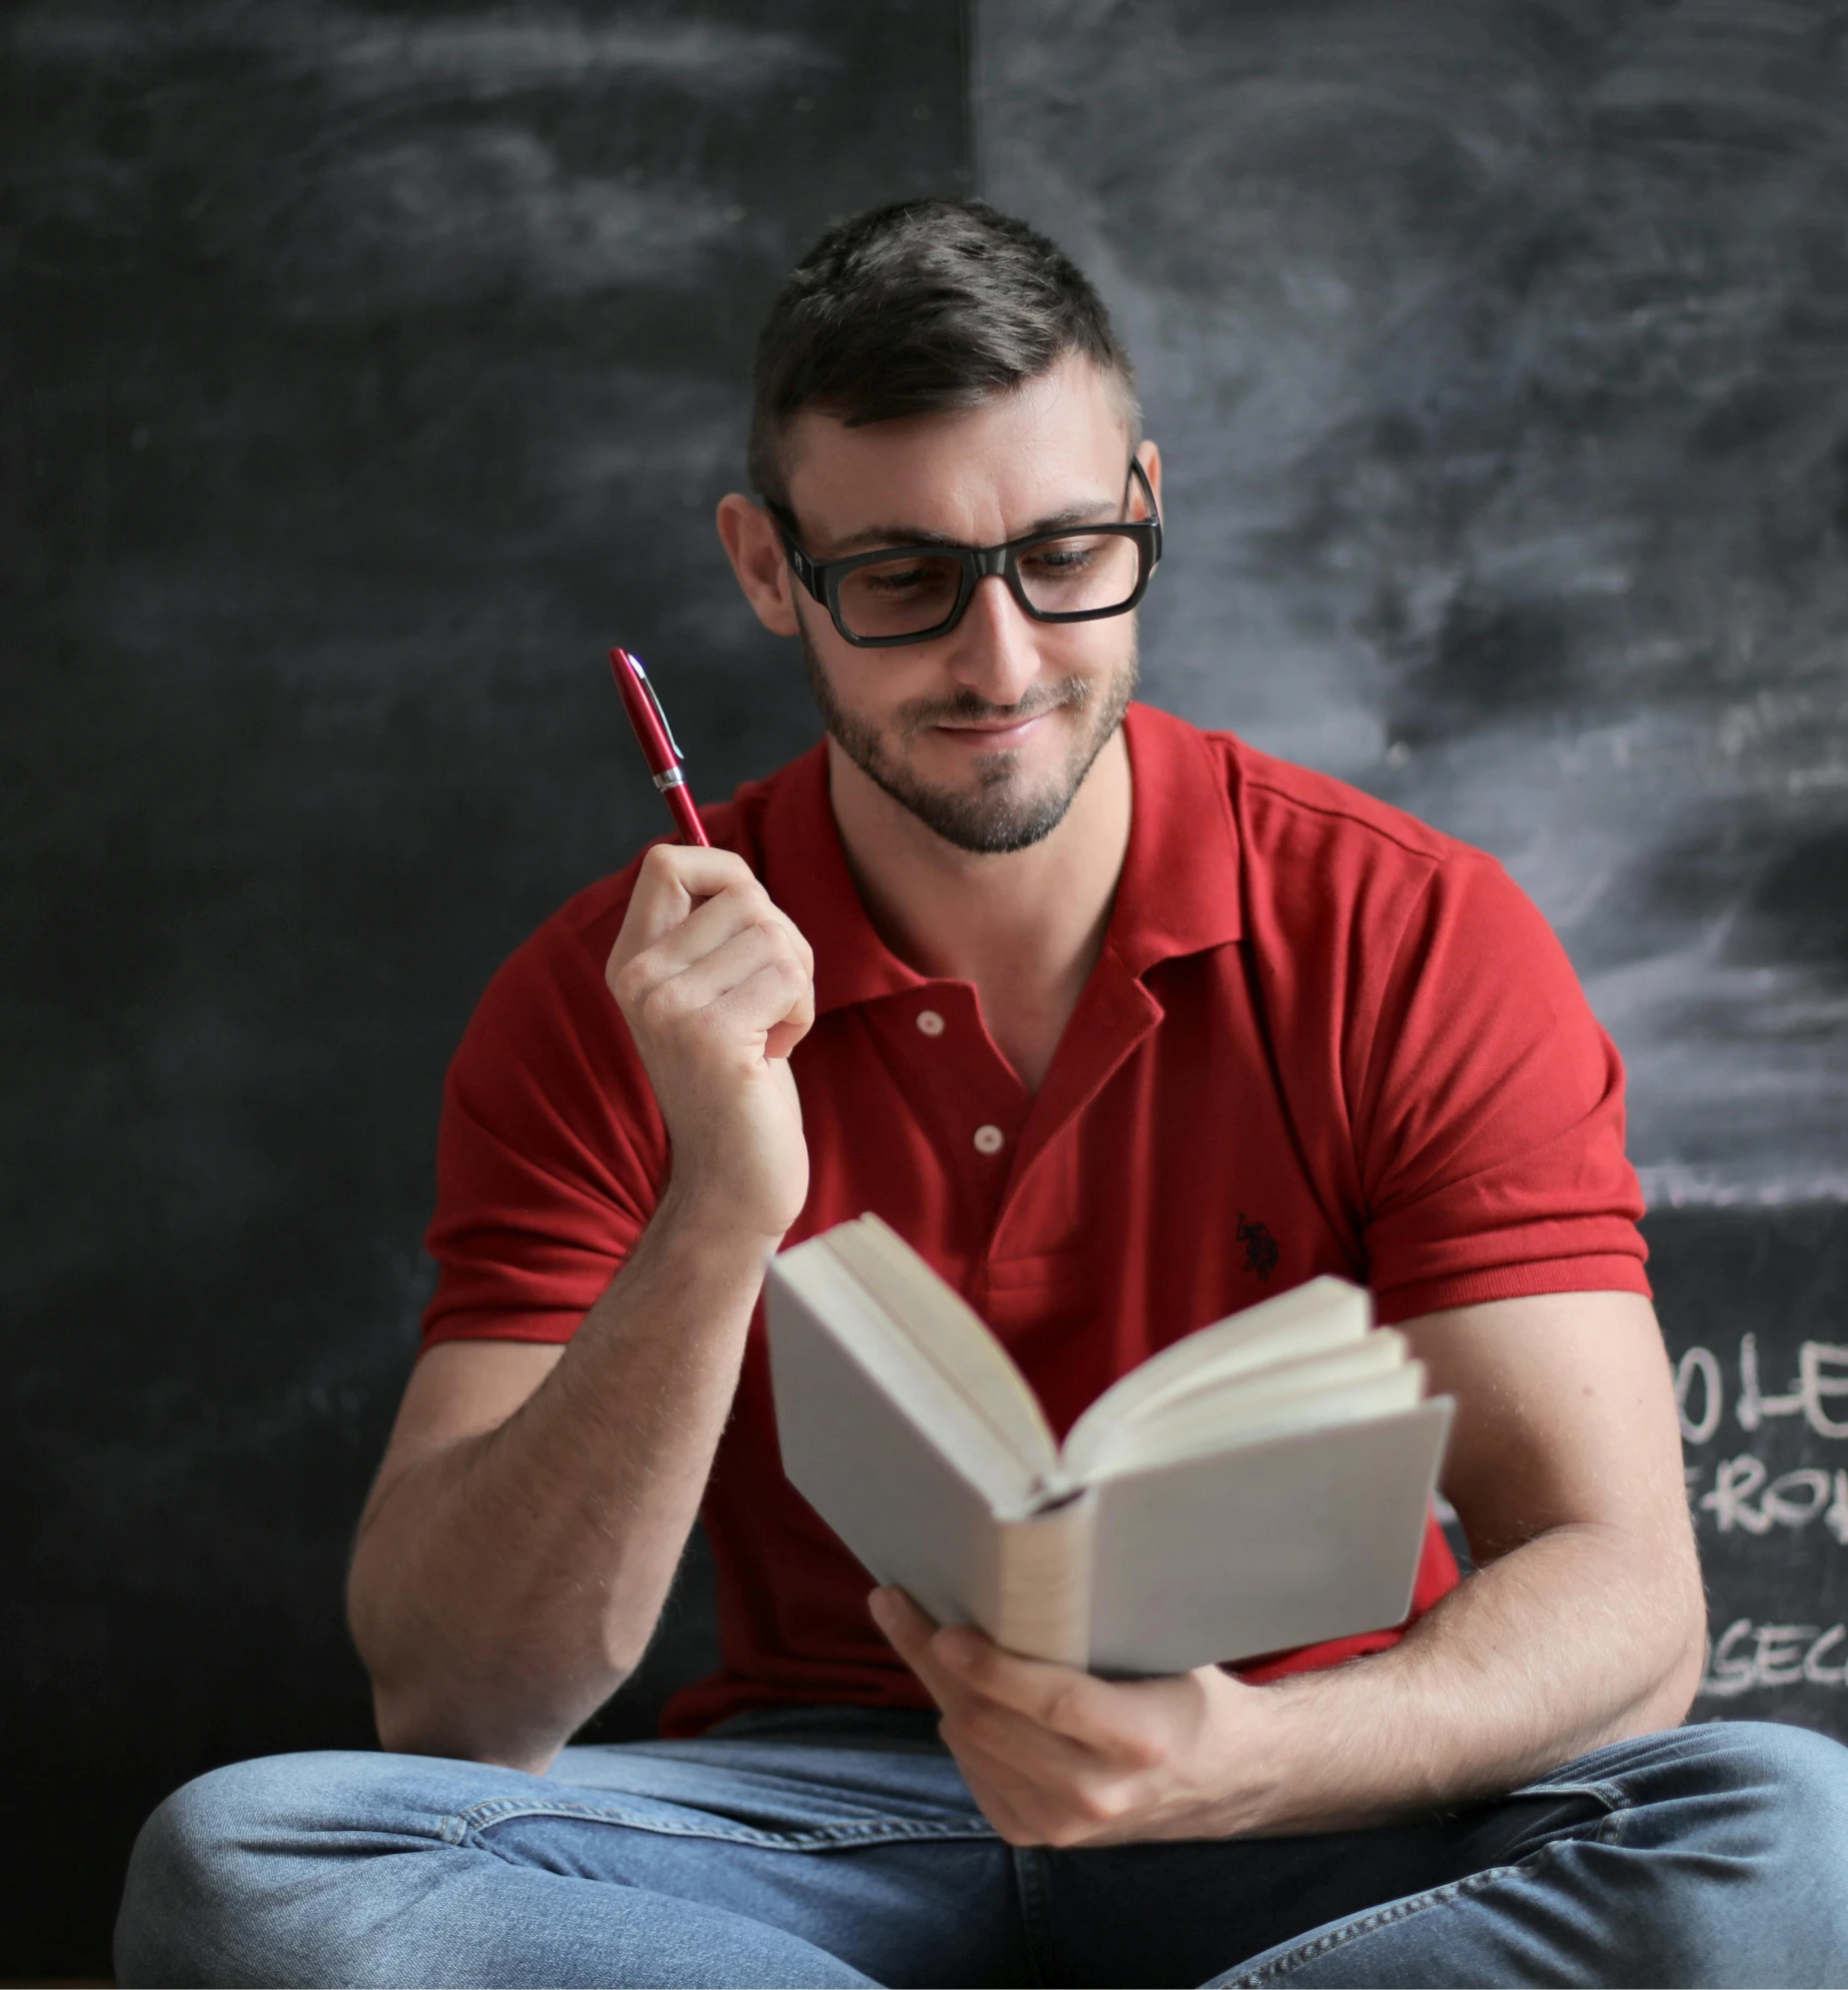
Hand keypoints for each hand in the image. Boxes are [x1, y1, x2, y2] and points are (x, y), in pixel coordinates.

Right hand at [606, 844, 814, 1242]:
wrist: (732, 1183)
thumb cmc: (738, 1085)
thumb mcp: (710, 998)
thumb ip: (712, 938)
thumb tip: (731, 870)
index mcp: (631, 962)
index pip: (669, 861)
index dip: (727, 870)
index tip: (754, 917)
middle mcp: (639, 979)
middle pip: (743, 892)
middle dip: (784, 939)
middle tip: (772, 1001)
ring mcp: (670, 1007)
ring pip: (775, 935)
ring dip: (797, 983)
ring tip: (770, 1033)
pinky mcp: (712, 1036)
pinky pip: (791, 977)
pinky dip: (802, 1013)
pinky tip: (774, 1054)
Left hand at [869, 1587, 1272, 1846]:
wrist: (1223, 1782)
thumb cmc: (1188, 1695)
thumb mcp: (1166, 1654)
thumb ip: (1100, 1630)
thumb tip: (1025, 1561)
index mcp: (1141, 1737)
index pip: (1053, 1702)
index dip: (993, 1667)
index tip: (946, 1629)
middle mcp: (1098, 1791)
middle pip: (992, 1722)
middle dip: (932, 1661)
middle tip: (895, 1605)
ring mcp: (1064, 1824)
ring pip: (972, 1746)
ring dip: (939, 1688)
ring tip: (918, 1634)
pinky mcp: (1038, 1836)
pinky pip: (974, 1772)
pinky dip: (958, 1726)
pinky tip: (959, 1692)